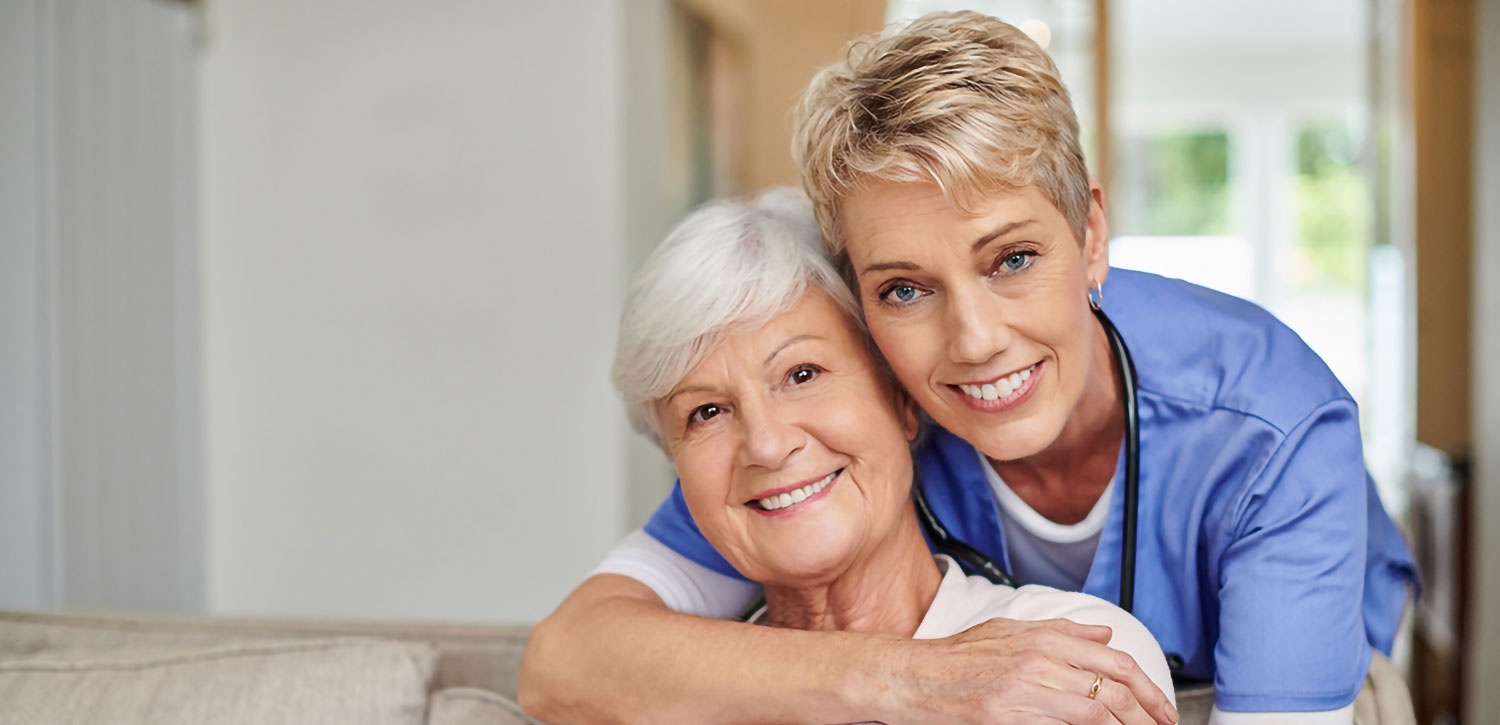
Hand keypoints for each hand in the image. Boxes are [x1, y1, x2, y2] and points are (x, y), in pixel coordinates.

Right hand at [885, 617, 1177, 723]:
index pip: (1114, 663)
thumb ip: (1061, 632)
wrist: (910, 678)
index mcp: (1041, 639)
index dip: (1149, 691)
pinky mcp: (1004, 718)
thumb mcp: (1009, 632)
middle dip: (1147, 718)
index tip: (1163, 712)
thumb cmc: (955, 659)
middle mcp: (1036, 662)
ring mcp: (1021, 692)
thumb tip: (1104, 633)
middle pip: (1112, 693)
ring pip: (1095, 716)